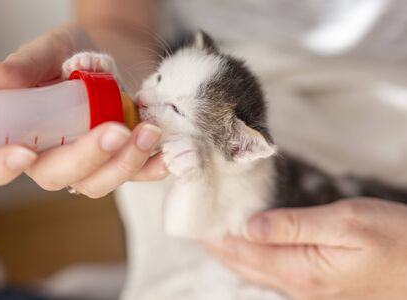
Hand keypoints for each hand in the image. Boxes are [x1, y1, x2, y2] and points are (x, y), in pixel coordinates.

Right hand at [0, 24, 167, 196]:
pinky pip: (134, 175)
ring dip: (125, 163)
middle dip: (86, 158)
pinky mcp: (119, 161)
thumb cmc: (70, 55)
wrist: (111, 56)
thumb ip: (25, 66)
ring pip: (98, 182)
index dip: (0, 166)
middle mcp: (50, 156)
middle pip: (56, 176)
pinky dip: (151, 169)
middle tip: (114, 130)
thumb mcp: (49, 52)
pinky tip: (165, 156)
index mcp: (19, 134)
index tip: (23, 152)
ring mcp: (88, 163)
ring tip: (148, 133)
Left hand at [203, 198, 406, 299]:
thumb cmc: (396, 240)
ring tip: (213, 233)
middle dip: (218, 246)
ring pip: (257, 271)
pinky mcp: (318, 284)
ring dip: (232, 253)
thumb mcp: (346, 223)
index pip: (243, 252)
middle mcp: (298, 285)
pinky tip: (249, 246)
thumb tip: (250, 225)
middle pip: (245, 265)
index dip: (216, 236)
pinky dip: (253, 257)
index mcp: (300, 270)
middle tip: (196, 225)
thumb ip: (295, 225)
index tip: (195, 220)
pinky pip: (273, 272)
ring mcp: (308, 289)